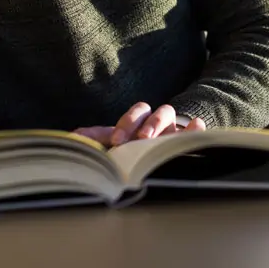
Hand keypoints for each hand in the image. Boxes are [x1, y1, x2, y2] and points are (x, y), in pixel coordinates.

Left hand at [72, 103, 206, 146]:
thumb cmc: (133, 150)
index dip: (126, 124)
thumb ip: (97, 139)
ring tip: (151, 140)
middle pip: (147, 110)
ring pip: (167, 114)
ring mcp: (171, 129)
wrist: (158, 157)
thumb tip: (74, 135)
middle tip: (134, 140)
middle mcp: (152, 121)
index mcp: (136, 122)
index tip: (118, 141)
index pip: (132, 115)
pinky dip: (195, 128)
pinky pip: (194, 129)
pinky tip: (195, 127)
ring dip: (157, 124)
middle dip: (139, 123)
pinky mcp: (186, 140)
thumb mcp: (116, 145)